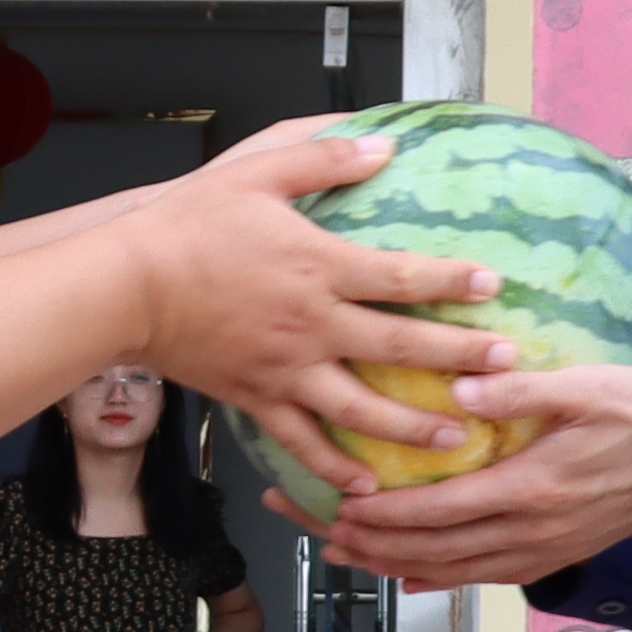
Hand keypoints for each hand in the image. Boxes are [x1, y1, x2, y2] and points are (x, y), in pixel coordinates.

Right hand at [131, 119, 502, 500]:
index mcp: (318, 266)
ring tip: (456, 438)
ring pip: (361, 409)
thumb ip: (323, 156)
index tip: (494, 285)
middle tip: (506, 367)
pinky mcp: (255, 398)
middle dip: (459, 357)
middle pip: (399, 346)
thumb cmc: (186, 225)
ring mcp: (285, 369)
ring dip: (413, 426)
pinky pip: (301, 442)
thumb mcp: (256, 171)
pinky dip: (334, 467)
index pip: (402, 275)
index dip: (453, 279)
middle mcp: (311, 325)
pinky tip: (365, 484)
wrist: (124, 287)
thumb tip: (383, 147)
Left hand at [301, 365, 631, 591]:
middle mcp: (530, 532)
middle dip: (366, 544)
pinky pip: (482, 577)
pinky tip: (409, 577)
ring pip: (449, 571)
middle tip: (314, 532)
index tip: (336, 508)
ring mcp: (541, 551)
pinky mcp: (553, 556)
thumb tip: (457, 393)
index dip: (381, 515)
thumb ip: (518, 392)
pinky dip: (438, 579)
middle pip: (429, 550)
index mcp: (530, 489)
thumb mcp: (583, 387)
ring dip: (390, 565)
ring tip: (342, 555)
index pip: (437, 511)